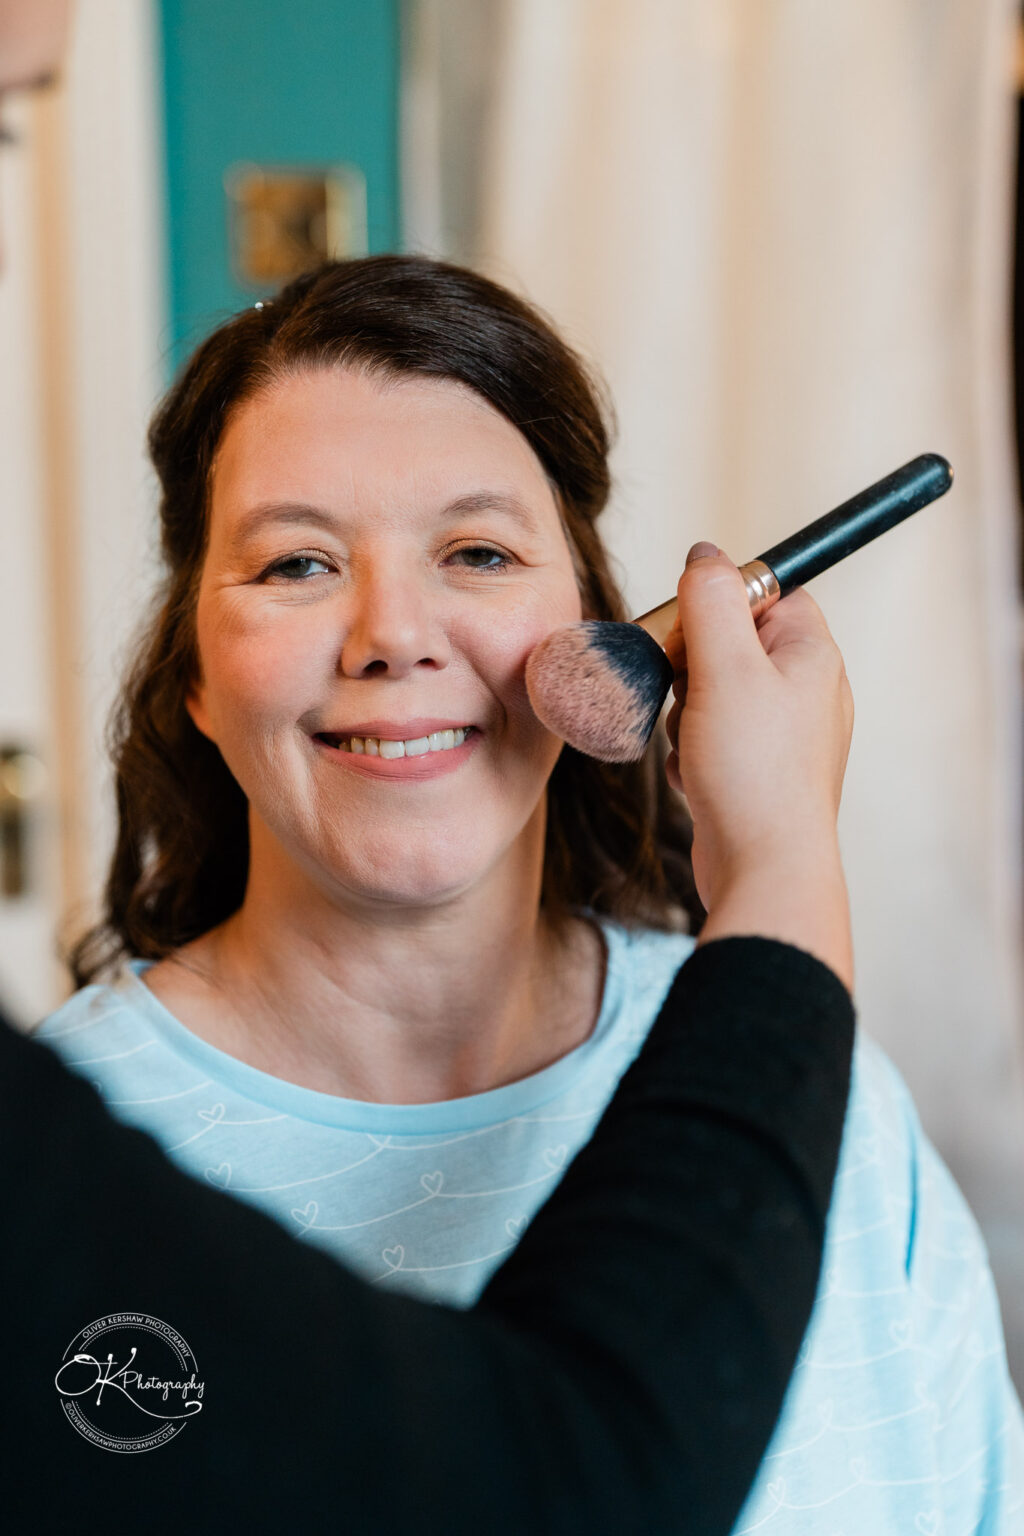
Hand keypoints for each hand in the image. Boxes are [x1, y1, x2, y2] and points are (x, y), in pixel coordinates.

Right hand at [664, 544, 854, 991]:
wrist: (764, 869)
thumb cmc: (753, 772)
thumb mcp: (725, 668)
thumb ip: (712, 601)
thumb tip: (705, 553)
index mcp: (813, 657)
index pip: (770, 593)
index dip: (722, 601)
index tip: (691, 626)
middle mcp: (808, 693)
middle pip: (734, 643)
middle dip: (692, 664)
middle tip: (685, 688)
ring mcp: (785, 738)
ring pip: (715, 694)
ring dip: (684, 712)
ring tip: (690, 742)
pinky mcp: (759, 776)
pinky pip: (712, 741)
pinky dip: (689, 752)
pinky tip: (691, 775)